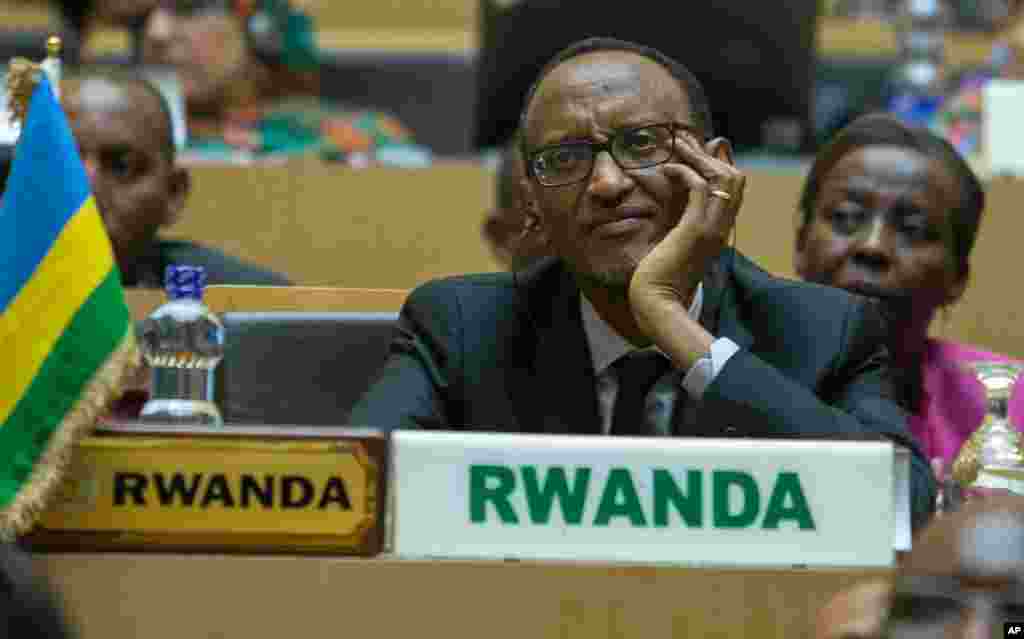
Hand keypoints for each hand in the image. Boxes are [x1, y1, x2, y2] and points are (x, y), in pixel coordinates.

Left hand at [628, 133, 744, 359]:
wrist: (658, 304)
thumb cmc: (660, 276)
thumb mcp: (674, 241)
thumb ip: (680, 218)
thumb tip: (676, 197)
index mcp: (719, 230)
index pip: (733, 188)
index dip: (718, 163)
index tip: (694, 150)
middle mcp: (722, 227)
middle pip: (735, 177)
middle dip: (710, 154)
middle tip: (683, 141)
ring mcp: (713, 228)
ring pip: (724, 177)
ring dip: (698, 156)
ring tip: (675, 147)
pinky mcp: (696, 230)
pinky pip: (700, 188)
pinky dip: (684, 172)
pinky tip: (665, 169)